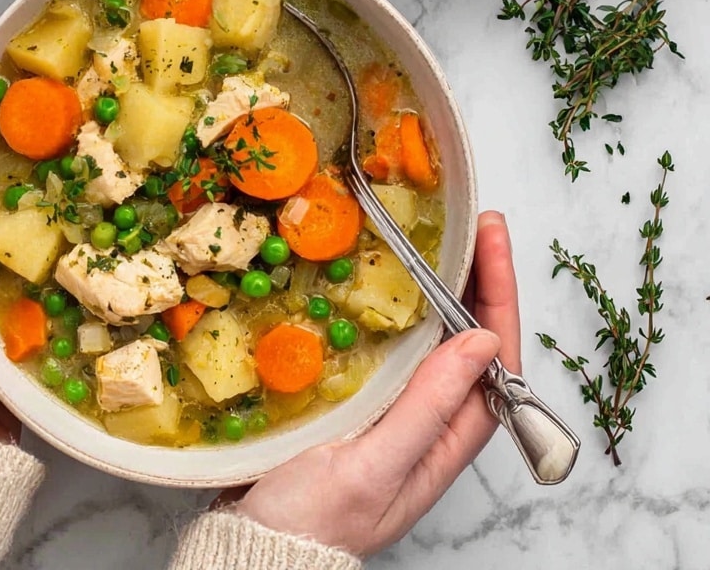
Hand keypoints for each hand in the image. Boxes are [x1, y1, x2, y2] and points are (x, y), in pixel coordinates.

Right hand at [236, 210, 518, 556]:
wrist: (258, 551)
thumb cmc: (314, 521)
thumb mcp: (373, 466)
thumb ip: (427, 407)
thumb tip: (482, 340)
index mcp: (448, 438)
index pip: (497, 355)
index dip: (498, 290)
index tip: (490, 236)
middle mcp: (433, 421)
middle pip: (473, 337)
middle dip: (479, 276)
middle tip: (473, 220)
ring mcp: (399, 409)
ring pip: (438, 335)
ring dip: (445, 284)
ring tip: (442, 235)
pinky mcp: (364, 400)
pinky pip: (397, 341)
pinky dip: (400, 303)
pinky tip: (384, 278)